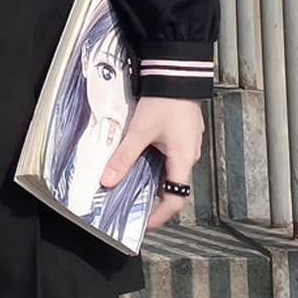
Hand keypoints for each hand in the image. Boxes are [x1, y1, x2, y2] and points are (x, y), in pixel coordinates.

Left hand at [99, 95, 203, 230]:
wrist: (176, 74)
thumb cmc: (164, 102)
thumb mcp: (140, 131)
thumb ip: (124, 157)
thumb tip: (108, 179)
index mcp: (183, 160)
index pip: (174, 200)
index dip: (159, 216)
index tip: (143, 224)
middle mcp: (189, 155)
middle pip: (170, 186)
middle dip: (149, 197)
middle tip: (129, 203)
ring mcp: (186, 144)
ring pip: (167, 170)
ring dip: (149, 177)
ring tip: (127, 181)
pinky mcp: (180, 134)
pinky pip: (167, 156)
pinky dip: (152, 162)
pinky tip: (135, 158)